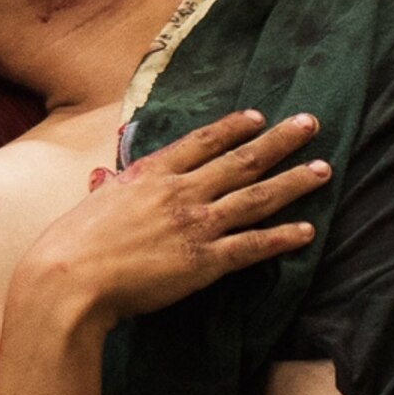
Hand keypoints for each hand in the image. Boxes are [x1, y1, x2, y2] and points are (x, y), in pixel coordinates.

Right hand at [13, 110, 326, 327]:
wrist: (70, 278)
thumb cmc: (71, 244)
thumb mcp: (91, 203)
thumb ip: (106, 188)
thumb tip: (102, 179)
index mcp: (151, 173)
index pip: (201, 141)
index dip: (233, 127)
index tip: (257, 116)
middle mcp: (180, 192)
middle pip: (241, 160)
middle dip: (281, 140)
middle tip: (311, 123)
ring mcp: (195, 225)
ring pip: (256, 197)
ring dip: (293, 182)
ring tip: (323, 170)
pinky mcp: (204, 262)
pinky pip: (252, 246)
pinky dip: (282, 238)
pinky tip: (307, 231)